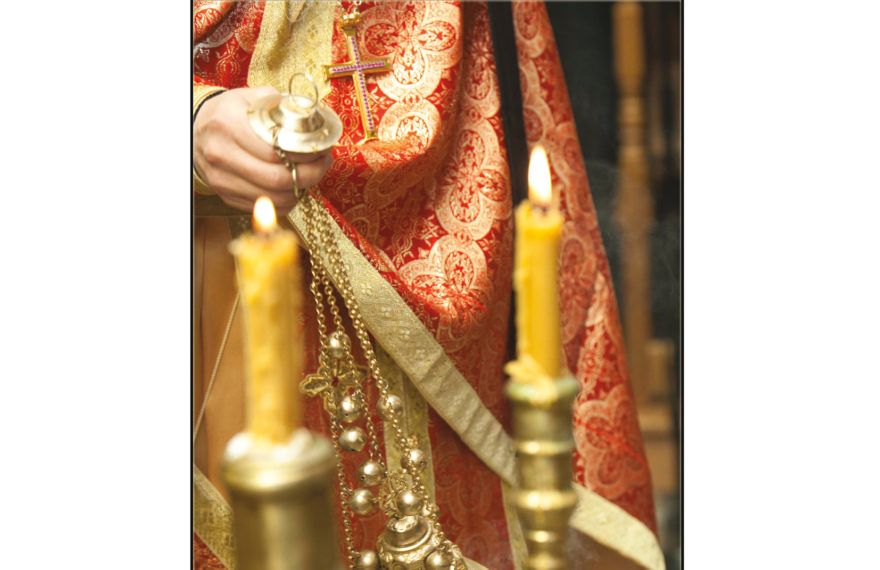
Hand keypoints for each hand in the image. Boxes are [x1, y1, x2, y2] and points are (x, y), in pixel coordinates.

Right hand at [193, 86, 333, 214]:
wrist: (197, 129)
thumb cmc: (230, 112)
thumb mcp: (252, 97)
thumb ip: (281, 105)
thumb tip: (314, 119)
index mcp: (229, 123)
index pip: (276, 151)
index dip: (306, 155)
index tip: (322, 149)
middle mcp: (221, 153)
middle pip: (276, 179)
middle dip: (309, 175)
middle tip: (322, 165)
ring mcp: (221, 178)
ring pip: (271, 197)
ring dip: (299, 191)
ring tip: (310, 176)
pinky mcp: (225, 195)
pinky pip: (263, 206)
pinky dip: (284, 202)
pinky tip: (292, 188)